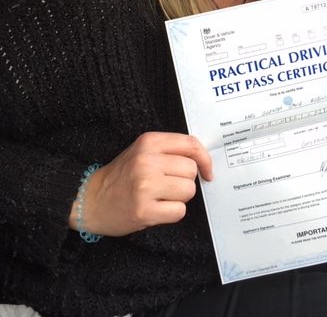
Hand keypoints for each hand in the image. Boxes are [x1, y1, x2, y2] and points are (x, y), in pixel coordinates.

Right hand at [69, 132, 212, 236]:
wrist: (91, 200)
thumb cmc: (122, 175)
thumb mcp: (142, 151)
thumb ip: (169, 150)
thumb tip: (203, 160)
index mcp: (149, 142)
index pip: (191, 144)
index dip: (205, 159)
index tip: (207, 171)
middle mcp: (147, 161)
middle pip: (191, 170)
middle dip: (185, 181)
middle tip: (168, 185)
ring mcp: (144, 186)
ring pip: (188, 190)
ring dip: (179, 197)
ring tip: (160, 197)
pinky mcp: (143, 210)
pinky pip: (179, 211)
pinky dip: (172, 213)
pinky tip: (156, 209)